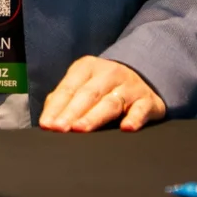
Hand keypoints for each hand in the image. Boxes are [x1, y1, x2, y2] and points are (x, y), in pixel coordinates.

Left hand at [40, 57, 164, 132]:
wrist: (141, 79)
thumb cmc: (103, 87)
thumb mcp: (83, 85)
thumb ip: (64, 100)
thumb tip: (48, 120)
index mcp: (87, 67)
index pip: (69, 89)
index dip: (57, 107)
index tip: (47, 124)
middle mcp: (109, 73)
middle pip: (88, 94)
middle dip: (72, 112)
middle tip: (60, 129)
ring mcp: (130, 86)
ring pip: (110, 103)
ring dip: (94, 117)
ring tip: (81, 129)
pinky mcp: (148, 100)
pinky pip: (141, 110)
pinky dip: (134, 118)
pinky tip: (126, 128)